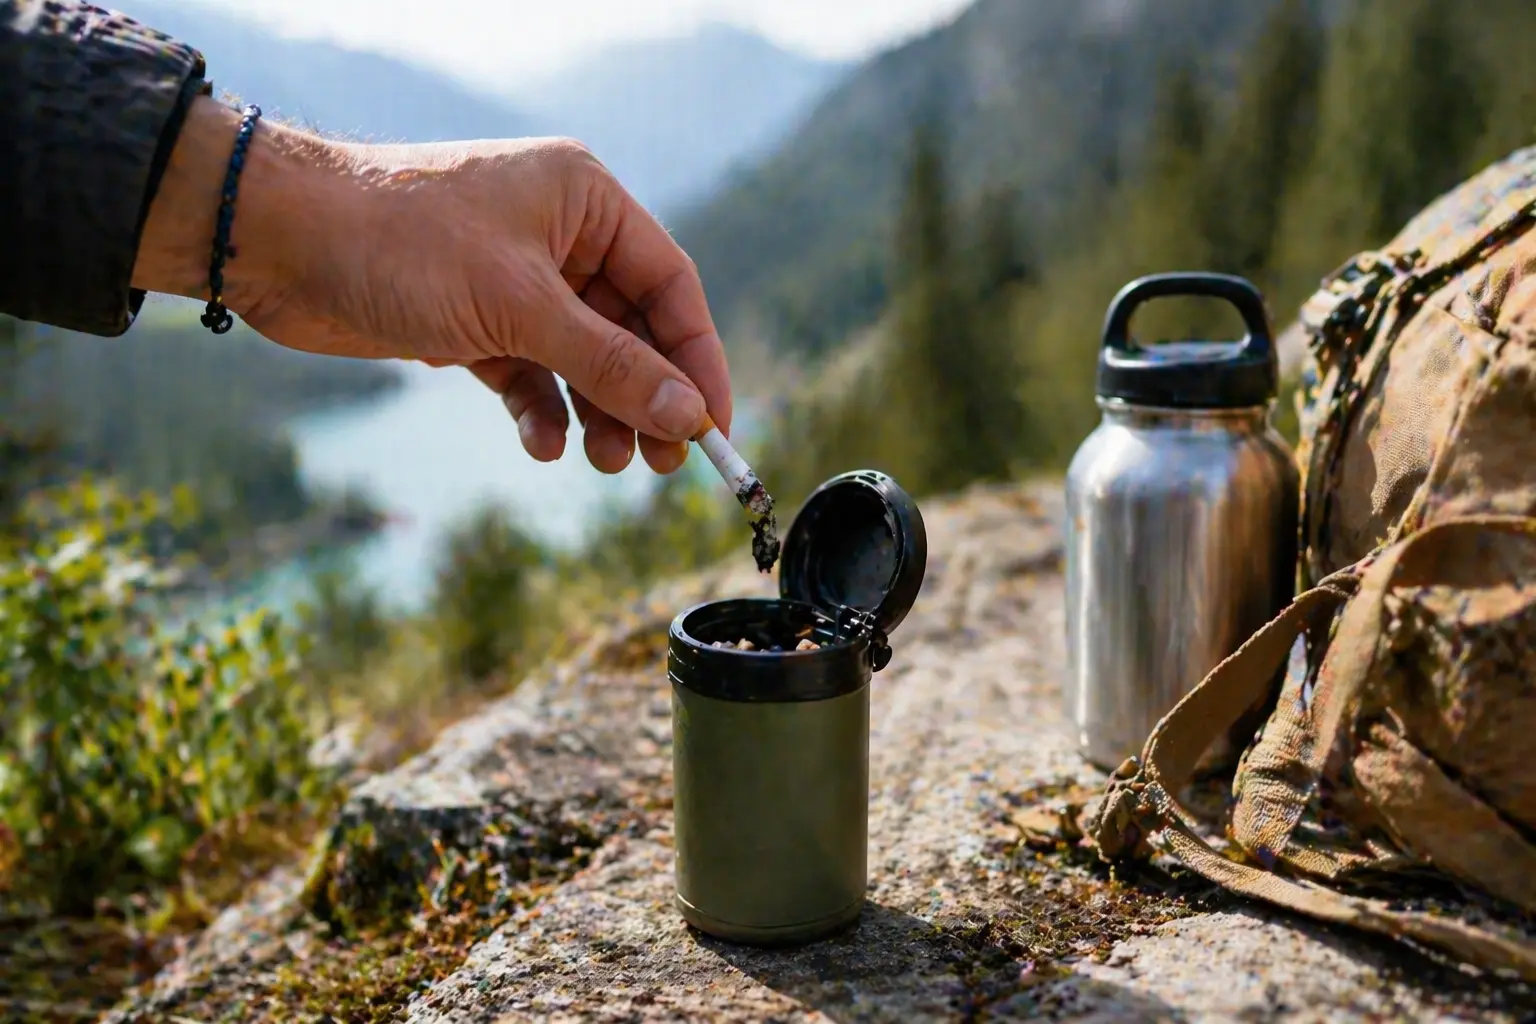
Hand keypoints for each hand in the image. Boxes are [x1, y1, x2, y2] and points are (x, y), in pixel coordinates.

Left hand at [132, 96, 730, 475]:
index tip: (717, 427)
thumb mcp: (520, 308)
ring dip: (599, 412)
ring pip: (583, 358)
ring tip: (605, 464)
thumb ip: (611, 365)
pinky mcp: (474, 319)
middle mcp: (558, 234)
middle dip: (648, 397)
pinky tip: (540, 443)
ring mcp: (515, 278)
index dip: (699, 359)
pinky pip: (530, 373)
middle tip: (663, 463)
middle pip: (632, 328)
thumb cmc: (399, 242)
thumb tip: (689, 417)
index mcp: (585, 200)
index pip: (671, 285)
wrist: (276, 242)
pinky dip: (541, 411)